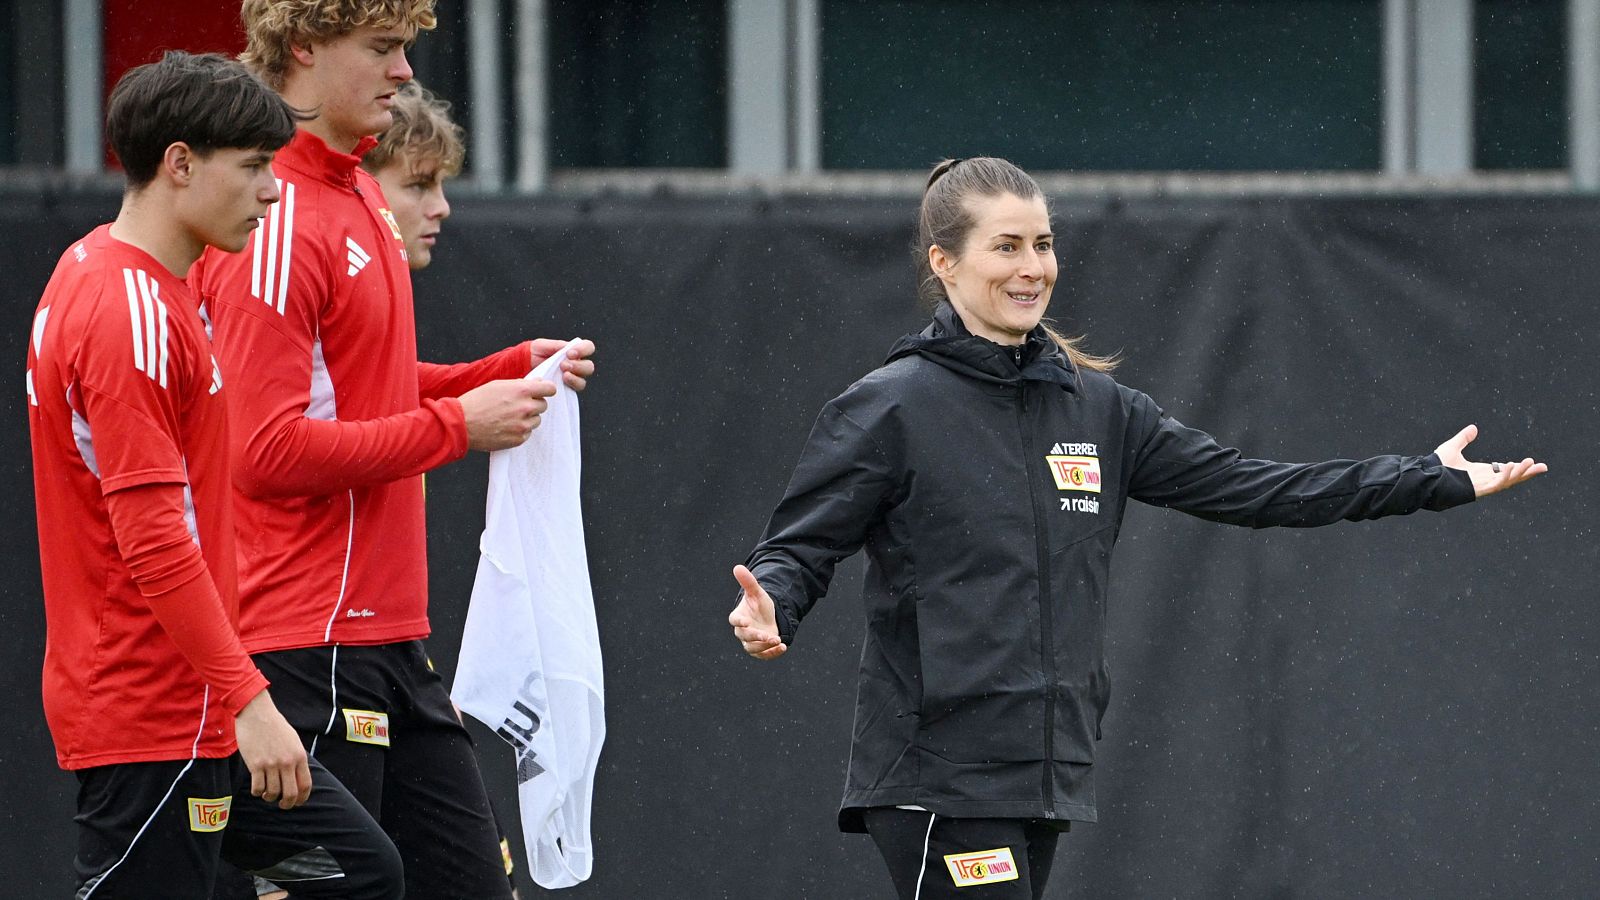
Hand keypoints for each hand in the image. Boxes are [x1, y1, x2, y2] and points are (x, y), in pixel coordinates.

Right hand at [234, 690, 311, 809]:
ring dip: (269, 797)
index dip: (303, 798)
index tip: (298, 803)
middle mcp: (287, 762)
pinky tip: (257, 788)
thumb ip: (296, 759)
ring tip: (267, 794)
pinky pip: (257, 788)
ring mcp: (271, 764)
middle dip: (287, 804)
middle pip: (291, 794)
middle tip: (282, 805)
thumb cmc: (275, 726)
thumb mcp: (293, 741)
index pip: (305, 785)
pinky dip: (257, 792)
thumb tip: (297, 778)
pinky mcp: (255, 765)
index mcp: (299, 756)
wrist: (257, 713)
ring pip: (272, 793)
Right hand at [460, 378, 554, 450]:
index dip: (546, 390)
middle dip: (534, 404)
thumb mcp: (498, 385)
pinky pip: (528, 433)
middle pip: (544, 405)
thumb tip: (537, 384)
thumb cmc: (476, 402)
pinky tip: (506, 426)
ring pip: (537, 420)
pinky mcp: (519, 439)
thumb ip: (520, 384)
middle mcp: (525, 408)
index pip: (550, 389)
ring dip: (528, 418)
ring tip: (510, 416)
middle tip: (519, 405)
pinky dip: (521, 430)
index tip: (542, 392)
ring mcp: (523, 425)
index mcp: (521, 391)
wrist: (461, 424)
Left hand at [530, 339, 595, 391]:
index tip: (570, 353)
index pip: (588, 347)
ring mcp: (572, 378)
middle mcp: (576, 365)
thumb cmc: (535, 353)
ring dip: (575, 377)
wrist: (524, 364)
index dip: (583, 350)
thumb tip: (569, 347)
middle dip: (578, 366)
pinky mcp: (567, 388)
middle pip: (589, 366)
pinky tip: (563, 381)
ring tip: (563, 374)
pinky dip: (572, 385)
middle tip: (564, 365)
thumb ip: (556, 345)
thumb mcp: (543, 345)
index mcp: (574, 351)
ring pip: (583, 380)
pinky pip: (575, 389)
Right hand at [728, 565, 786, 659]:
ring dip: (765, 647)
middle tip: (770, 636)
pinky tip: (783, 647)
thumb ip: (748, 582)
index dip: (739, 622)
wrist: (769, 618)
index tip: (746, 622)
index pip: (735, 620)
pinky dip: (772, 653)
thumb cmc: (760, 605)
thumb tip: (737, 567)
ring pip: (753, 648)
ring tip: (778, 641)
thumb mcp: (757, 592)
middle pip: (745, 637)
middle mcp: (742, 632)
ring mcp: (750, 642)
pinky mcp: (760, 650)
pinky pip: (763, 655)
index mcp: (739, 617)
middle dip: (757, 637)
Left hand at [1433, 424, 1547, 497]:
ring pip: (1506, 482)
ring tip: (1530, 464)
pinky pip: (1495, 485)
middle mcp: (1483, 480)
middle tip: (1543, 467)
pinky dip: (1505, 477)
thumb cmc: (1437, 466)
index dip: (1518, 467)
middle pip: (1511, 478)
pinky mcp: (1476, 490)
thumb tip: (1473, 428)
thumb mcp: (1453, 448)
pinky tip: (1511, 467)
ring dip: (1519, 473)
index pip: (1504, 470)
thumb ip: (1464, 438)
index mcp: (1481, 472)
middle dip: (1526, 473)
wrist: (1425, 476)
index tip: (1531, 462)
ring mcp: (1481, 485)